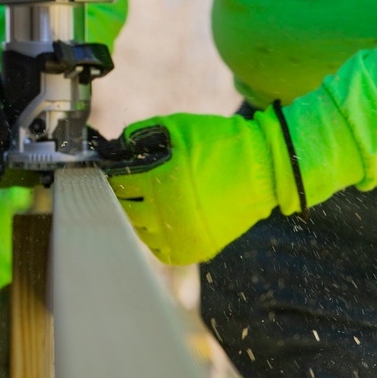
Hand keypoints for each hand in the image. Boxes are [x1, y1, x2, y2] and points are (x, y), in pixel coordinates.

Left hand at [102, 109, 300, 265]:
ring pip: (139, 230)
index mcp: (158, 179)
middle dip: (123, 193)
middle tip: (130, 184)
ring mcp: (179, 235)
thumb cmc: (219, 143)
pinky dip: (156, 235)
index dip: (114, 172)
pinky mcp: (193, 250)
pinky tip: (164, 218)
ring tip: (151, 200)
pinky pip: (159, 249)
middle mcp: (165, 212)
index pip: (118, 180)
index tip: (115, 169)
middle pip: (123, 207)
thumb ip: (140, 136)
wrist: (263, 170)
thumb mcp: (177, 127)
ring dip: (139, 215)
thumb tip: (113, 149)